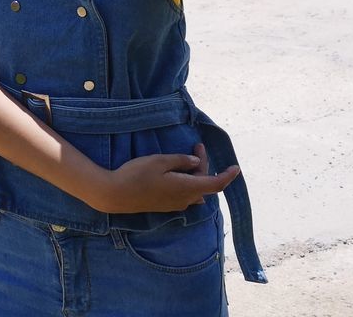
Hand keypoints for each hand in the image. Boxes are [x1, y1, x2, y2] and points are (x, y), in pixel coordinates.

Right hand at [93, 143, 240, 213]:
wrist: (116, 195)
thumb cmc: (137, 175)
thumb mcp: (159, 161)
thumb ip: (180, 161)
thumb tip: (195, 162)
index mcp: (187, 188)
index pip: (216, 184)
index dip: (228, 176)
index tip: (236, 168)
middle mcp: (185, 199)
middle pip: (204, 183)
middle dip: (203, 165)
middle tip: (196, 146)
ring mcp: (176, 205)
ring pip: (195, 189)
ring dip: (196, 174)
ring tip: (188, 158)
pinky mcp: (166, 205)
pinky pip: (186, 194)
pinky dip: (188, 182)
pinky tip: (179, 172)